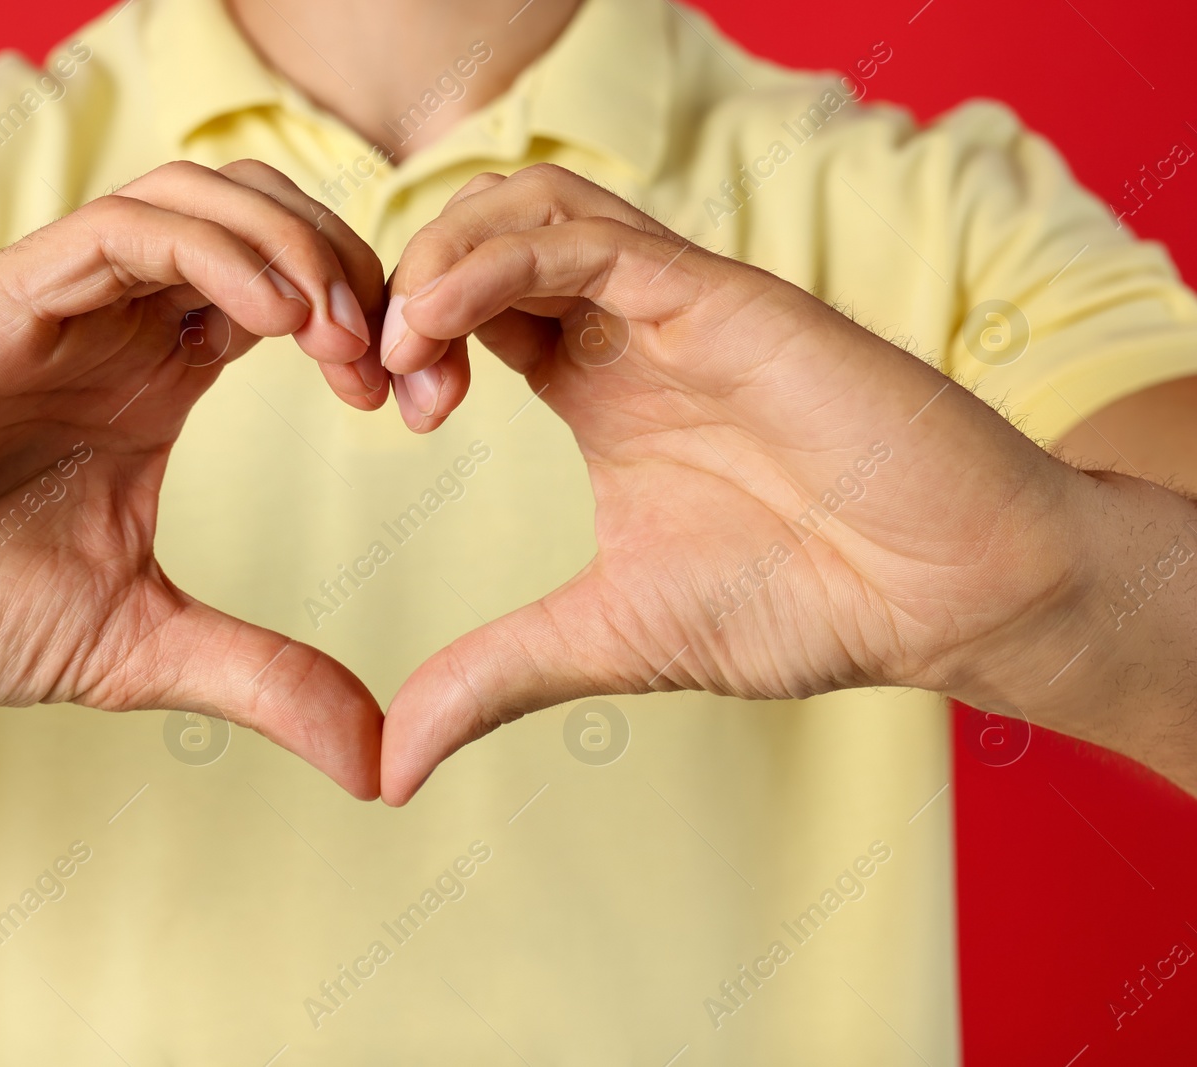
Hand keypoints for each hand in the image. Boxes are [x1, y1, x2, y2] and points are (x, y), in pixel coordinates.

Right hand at [0, 160, 389, 797]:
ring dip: (298, 249)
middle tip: (406, 370)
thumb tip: (379, 763)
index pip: (300, 292)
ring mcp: (62, 300)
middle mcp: (122, 320)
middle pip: (271, 218)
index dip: (380, 326)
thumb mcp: (141, 647)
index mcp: (163, 373)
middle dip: (361, 271)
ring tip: (345, 340)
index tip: (427, 407)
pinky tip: (275, 318)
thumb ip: (263, 680)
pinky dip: (214, 253)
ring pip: (205, 199)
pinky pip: (124, 231)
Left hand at [375, 164, 1193, 803]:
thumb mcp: (607, 637)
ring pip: (528, 206)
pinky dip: (495, 259)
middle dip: (402, 285)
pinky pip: (588, 236)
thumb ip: (492, 679)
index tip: (378, 409)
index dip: (403, 334)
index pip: (469, 306)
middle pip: (483, 233)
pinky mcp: (723, 296)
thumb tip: (387, 766)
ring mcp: (676, 303)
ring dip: (437, 256)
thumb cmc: (806, 600)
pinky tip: (439, 321)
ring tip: (399, 344)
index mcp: (595, 381)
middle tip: (369, 371)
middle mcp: (628, 326)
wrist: (948, 595)